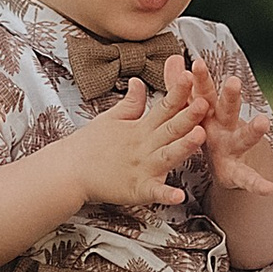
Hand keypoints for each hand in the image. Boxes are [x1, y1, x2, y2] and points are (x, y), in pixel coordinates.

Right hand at [71, 68, 208, 211]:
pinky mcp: (137, 190)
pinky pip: (155, 193)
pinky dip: (166, 195)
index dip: (177, 92)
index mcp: (142, 128)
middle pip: (170, 128)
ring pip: (168, 156)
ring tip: (199, 137)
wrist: (68, 171)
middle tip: (204, 102)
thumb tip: (139, 81)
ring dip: (184, 146)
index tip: (187, 75)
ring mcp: (143, 168)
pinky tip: (179, 196)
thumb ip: (131, 102)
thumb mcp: (112, 118)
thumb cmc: (90, 145)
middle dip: (188, 115)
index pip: (164, 107)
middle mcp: (145, 146)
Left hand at [192, 66, 272, 197]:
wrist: (227, 164)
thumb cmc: (210, 132)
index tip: (197, 63)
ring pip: (245, 137)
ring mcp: (235, 147)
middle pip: (228, 109)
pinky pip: (249, 177)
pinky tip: (268, 187)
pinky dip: (259, 183)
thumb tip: (174, 59)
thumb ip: (183, 87)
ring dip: (254, 130)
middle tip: (233, 82)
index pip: (205, 93)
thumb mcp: (194, 112)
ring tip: (263, 123)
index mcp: (210, 113)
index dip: (201, 79)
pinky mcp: (238, 171)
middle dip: (231, 96)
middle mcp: (226, 127)